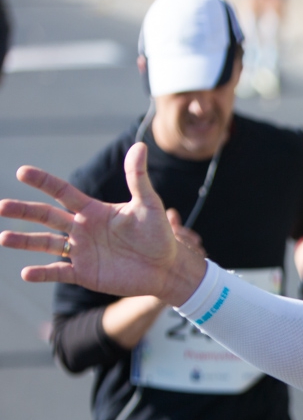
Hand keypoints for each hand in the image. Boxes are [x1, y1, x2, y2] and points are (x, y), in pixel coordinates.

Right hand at [0, 143, 205, 305]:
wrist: (169, 268)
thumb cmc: (159, 235)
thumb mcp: (149, 205)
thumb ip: (138, 178)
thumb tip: (140, 146)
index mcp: (92, 210)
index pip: (62, 192)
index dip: (43, 182)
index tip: (22, 172)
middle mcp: (81, 228)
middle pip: (46, 217)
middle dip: (24, 211)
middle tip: (2, 206)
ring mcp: (81, 251)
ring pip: (46, 243)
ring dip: (24, 241)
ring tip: (2, 238)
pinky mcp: (85, 273)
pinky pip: (59, 272)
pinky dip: (43, 273)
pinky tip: (26, 273)